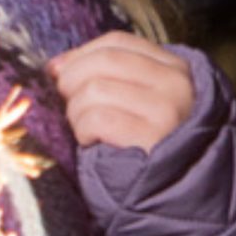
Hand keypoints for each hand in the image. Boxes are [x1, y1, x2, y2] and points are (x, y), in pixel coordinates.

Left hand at [49, 33, 194, 149]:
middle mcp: (175, 83)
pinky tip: (92, 141)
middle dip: (73, 81)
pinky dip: (84, 130)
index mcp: (175, 68)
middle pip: (104, 61)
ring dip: (77, 112)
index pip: (118, 42)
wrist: (179, 193)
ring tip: (85, 129)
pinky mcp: (152, 139)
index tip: (59, 72)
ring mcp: (167, 110)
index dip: (81, 54)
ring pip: (95, 89)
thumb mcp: (141, 102)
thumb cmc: (149, 145)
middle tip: (70, 105)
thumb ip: (108, 76)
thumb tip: (56, 66)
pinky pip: (98, 119)